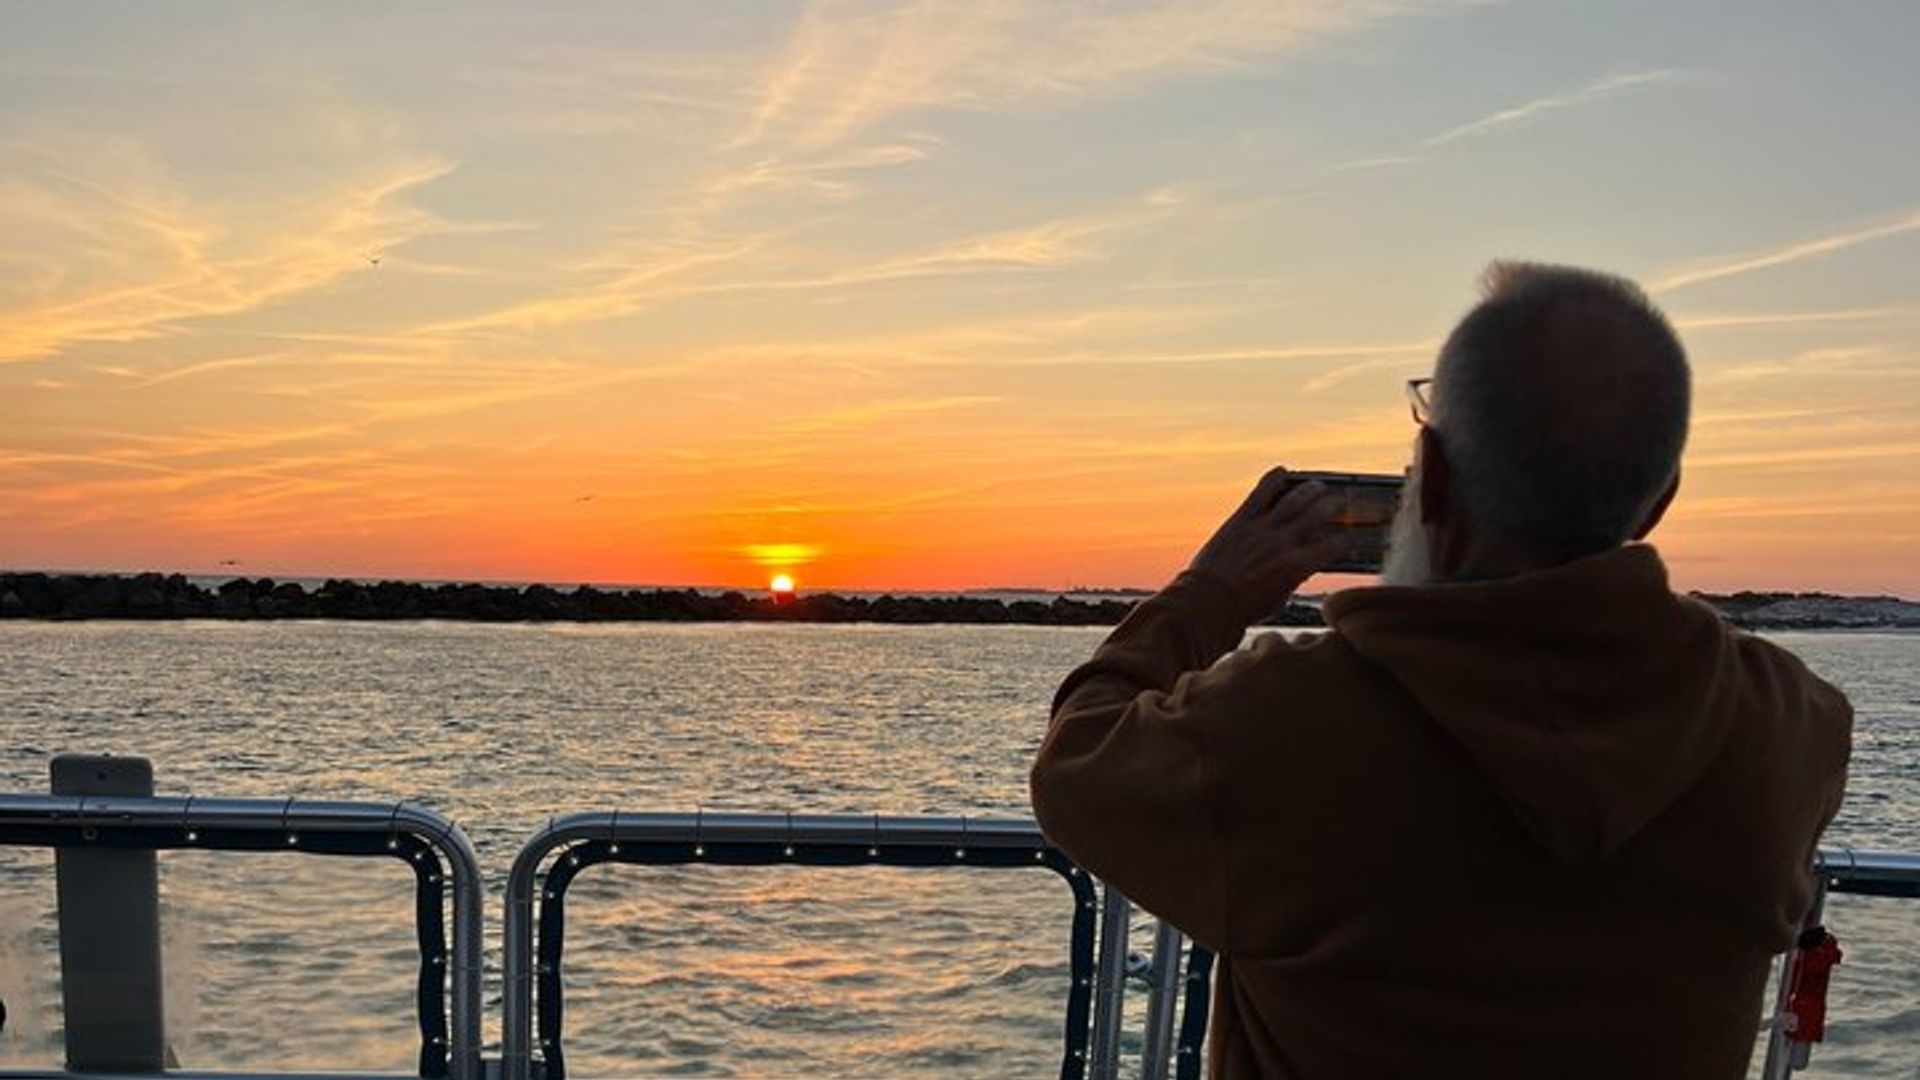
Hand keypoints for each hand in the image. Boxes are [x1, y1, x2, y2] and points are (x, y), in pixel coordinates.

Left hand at [1188, 468, 1345, 623]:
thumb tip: (1305, 566)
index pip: (1335, 545)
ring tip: (1318, 486)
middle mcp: (1284, 543)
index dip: (1345, 539)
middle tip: (1339, 503)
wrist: (1208, 603)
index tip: (1346, 537)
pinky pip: (1261, 492)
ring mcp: (1262, 528)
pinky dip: (1273, 479)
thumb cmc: (1243, 608)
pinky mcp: (1241, 520)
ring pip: (1295, 498)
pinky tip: (1282, 472)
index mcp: (1298, 565)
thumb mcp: (1279, 598)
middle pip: (1320, 513)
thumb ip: (1294, 578)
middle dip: (1334, 506)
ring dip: (1311, 489)